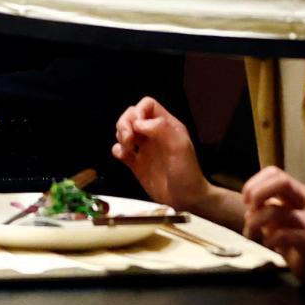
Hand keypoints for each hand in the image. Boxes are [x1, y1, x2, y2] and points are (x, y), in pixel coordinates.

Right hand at [112, 96, 208, 212]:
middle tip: (129, 139)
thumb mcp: (180, 146)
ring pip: (124, 130)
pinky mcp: (136, 163)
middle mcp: (153, 134)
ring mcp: (144, 148)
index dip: (139, 111)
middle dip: (125, 123)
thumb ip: (161, 129)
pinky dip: (117, 150)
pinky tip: (124, 156)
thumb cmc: (187, 172)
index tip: (138, 127)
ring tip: (128, 148)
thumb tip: (138, 123)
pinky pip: (120, 150)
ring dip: (120, 135)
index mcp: (166, 126)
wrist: (186, 199)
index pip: (147, 105)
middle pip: (131, 115)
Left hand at [242, 167, 304, 283]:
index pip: (275, 172)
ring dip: (255, 222)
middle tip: (248, 209)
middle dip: (258, 192)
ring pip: (276, 211)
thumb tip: (248, 205)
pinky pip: (282, 234)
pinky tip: (268, 244)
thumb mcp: (274, 218)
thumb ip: (262, 206)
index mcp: (297, 192)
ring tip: (250, 234)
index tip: (245, 200)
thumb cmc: (292, 237)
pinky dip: (269, 239)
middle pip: (282, 182)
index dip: (255, 183)